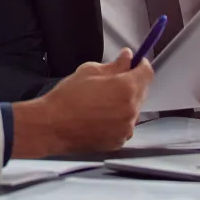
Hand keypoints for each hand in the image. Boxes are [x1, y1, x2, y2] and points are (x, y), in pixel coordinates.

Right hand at [11, 49, 152, 157]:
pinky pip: (125, 125)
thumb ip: (114, 65)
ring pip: (134, 109)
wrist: (52, 126)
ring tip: (102, 101)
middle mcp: (131, 109)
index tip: (136, 63)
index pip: (147, 73)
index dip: (141, 65)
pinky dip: (118, 119)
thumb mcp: (89, 71)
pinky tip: (100, 116)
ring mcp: (126, 128)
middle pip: (142, 91)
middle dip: (132, 84)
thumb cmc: (67, 98)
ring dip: (125, 103)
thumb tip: (127, 58)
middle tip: (113, 81)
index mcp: (126, 88)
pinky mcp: (119, 141)